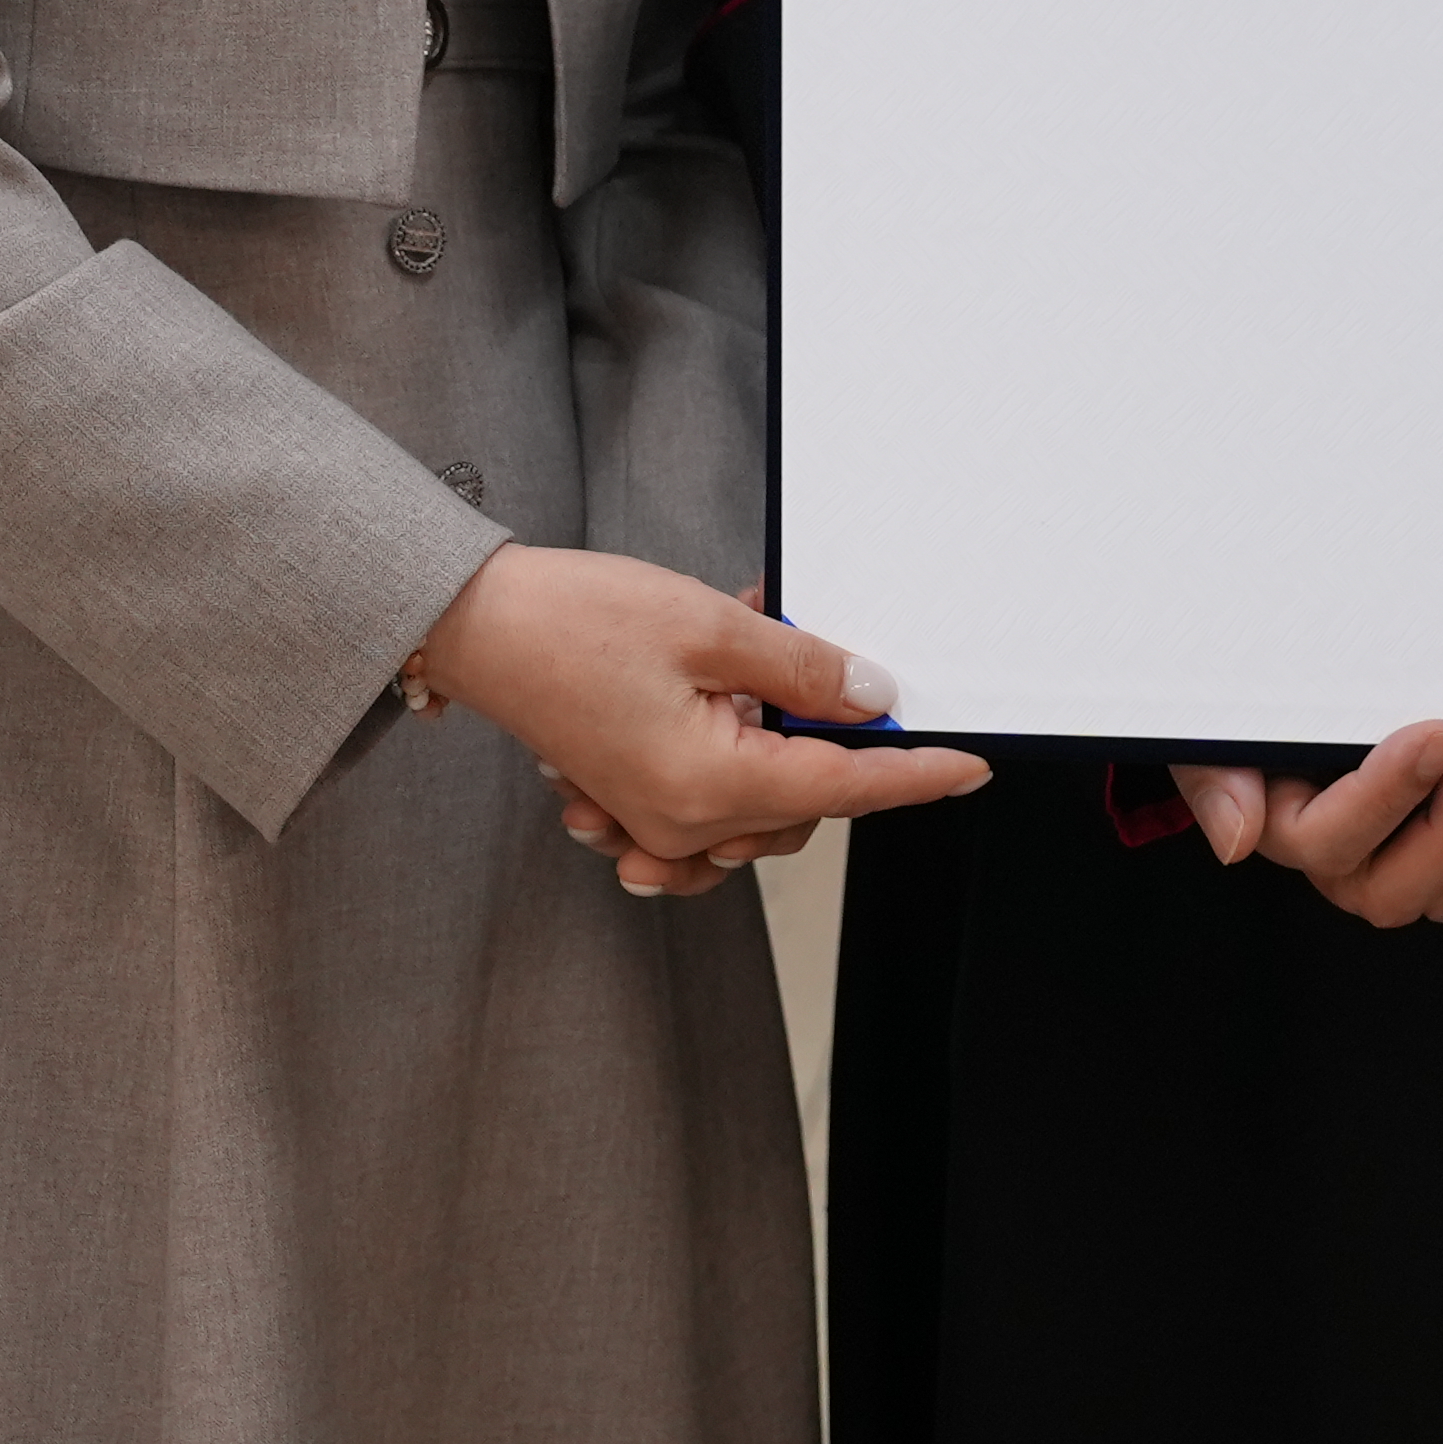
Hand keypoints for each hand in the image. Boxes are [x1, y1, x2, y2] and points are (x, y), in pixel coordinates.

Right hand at [417, 546, 983, 891]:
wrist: (475, 624)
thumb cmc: (572, 620)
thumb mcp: (711, 627)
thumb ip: (802, 670)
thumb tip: (870, 701)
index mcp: (708, 787)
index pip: (844, 790)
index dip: (914, 774)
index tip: (967, 766)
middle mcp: (681, 822)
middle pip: (806, 803)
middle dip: (833, 738)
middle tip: (826, 658)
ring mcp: (652, 820)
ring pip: (765, 808)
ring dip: (784, 745)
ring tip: (759, 662)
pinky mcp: (632, 801)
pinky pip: (711, 815)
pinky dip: (738, 771)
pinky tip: (729, 712)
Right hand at [1190, 723, 1442, 923]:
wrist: (1284, 690)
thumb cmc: (1255, 713)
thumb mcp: (1214, 732)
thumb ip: (1216, 783)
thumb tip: (1237, 841)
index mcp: (1290, 831)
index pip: (1332, 838)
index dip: (1390, 794)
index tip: (1439, 733)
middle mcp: (1350, 862)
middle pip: (1403, 884)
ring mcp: (1407, 856)